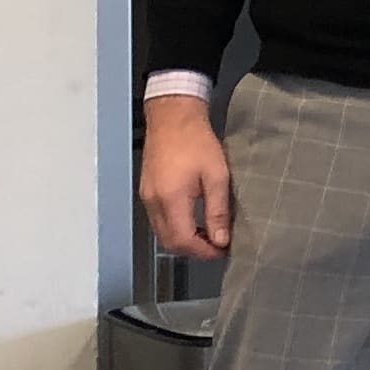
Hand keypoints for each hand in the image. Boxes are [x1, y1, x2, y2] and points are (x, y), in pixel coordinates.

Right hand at [138, 97, 233, 259]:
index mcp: (170, 199)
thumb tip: (221, 241)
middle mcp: (153, 202)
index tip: (223, 250)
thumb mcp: (217, 176)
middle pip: (169, 242)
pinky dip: (175, 228)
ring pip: (161, 233)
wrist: (172, 117)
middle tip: (217, 246)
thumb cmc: (198, 143)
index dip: (203, 252)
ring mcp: (146, 197)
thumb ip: (217, 211)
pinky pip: (158, 220)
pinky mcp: (146, 191)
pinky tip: (193, 221)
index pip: (182, 241)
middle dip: (193, 250)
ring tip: (209, 235)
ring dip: (183, 240)